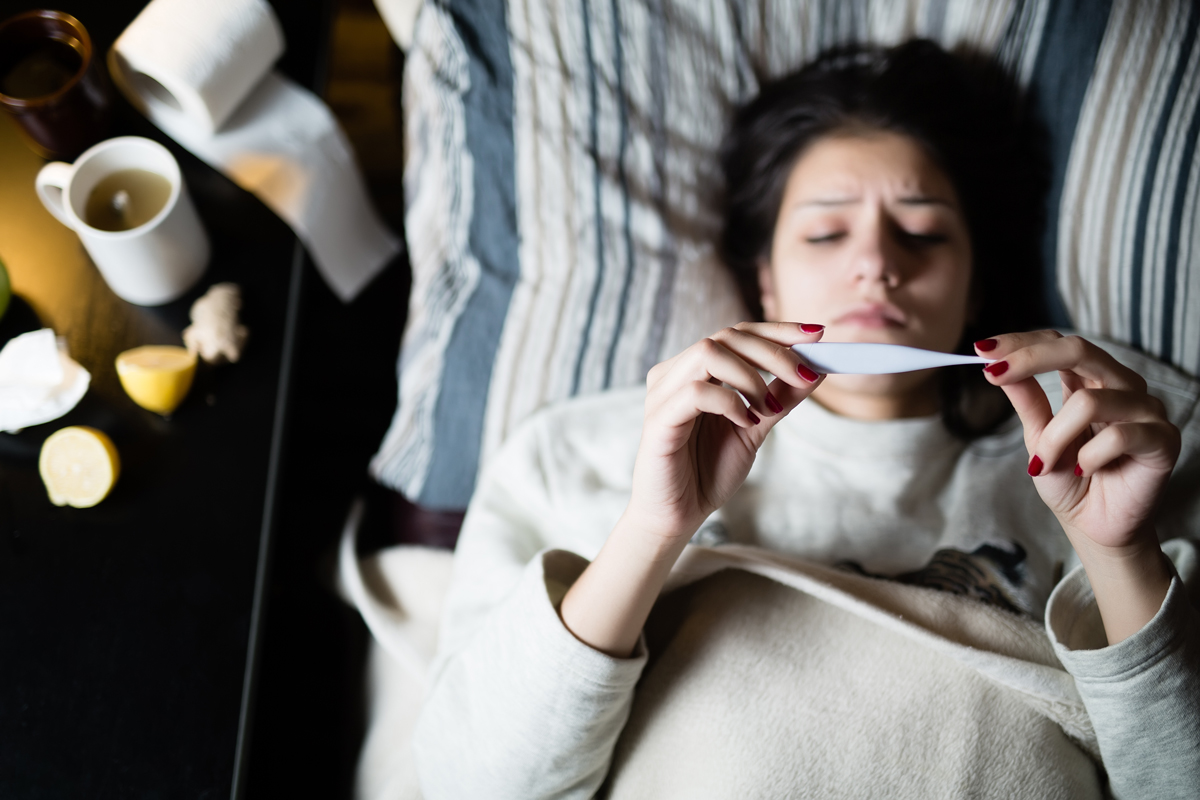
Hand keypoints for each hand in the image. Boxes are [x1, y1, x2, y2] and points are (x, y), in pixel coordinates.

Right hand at [561, 321, 825, 656]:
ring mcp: (663, 393)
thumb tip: (818, 369)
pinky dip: (729, 401)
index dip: (777, 330)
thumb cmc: (708, 471)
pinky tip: (745, 422)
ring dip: (750, 376)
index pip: (737, 334)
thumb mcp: (756, 428)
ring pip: (708, 352)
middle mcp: (675, 374)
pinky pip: (695, 392)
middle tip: (805, 376)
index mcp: (696, 371)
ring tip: (767, 407)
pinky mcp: (658, 419)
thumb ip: (780, 398)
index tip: (818, 335)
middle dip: (774, 352)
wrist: (679, 515)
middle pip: (726, 336)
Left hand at [976, 331, 1178, 641]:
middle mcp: (1123, 387)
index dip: (1022, 342)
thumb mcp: (1037, 436)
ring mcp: (1146, 411)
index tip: (982, 349)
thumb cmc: (1068, 479)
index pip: (1060, 343)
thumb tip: (998, 364)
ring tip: (1047, 462)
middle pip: (1080, 350)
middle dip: (1030, 358)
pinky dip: (1089, 457)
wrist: (1094, 526)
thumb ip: (1026, 399)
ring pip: (1090, 401)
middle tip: (994, 374)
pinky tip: (1086, 471)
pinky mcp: (1163, 440)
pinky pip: (1119, 436)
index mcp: (1092, 380)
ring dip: (1056, 436)